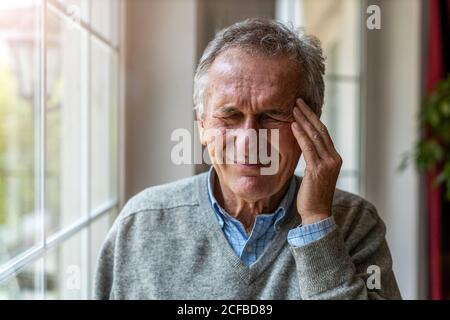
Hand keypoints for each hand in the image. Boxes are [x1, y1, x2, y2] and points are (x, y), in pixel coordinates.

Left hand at [291, 99, 341, 224]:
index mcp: (334, 158)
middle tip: (297, 101)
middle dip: (308, 114)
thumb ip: (313, 160)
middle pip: (321, 131)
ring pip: (315, 136)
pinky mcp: (319, 169)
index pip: (323, 133)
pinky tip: (294, 125)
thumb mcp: (315, 174)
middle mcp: (334, 158)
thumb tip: (303, 147)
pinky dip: (301, 135)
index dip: (313, 119)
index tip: (303, 108)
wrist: (317, 214)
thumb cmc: (313, 195)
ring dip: (303, 121)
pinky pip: (309, 148)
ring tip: (294, 108)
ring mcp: (328, 164)